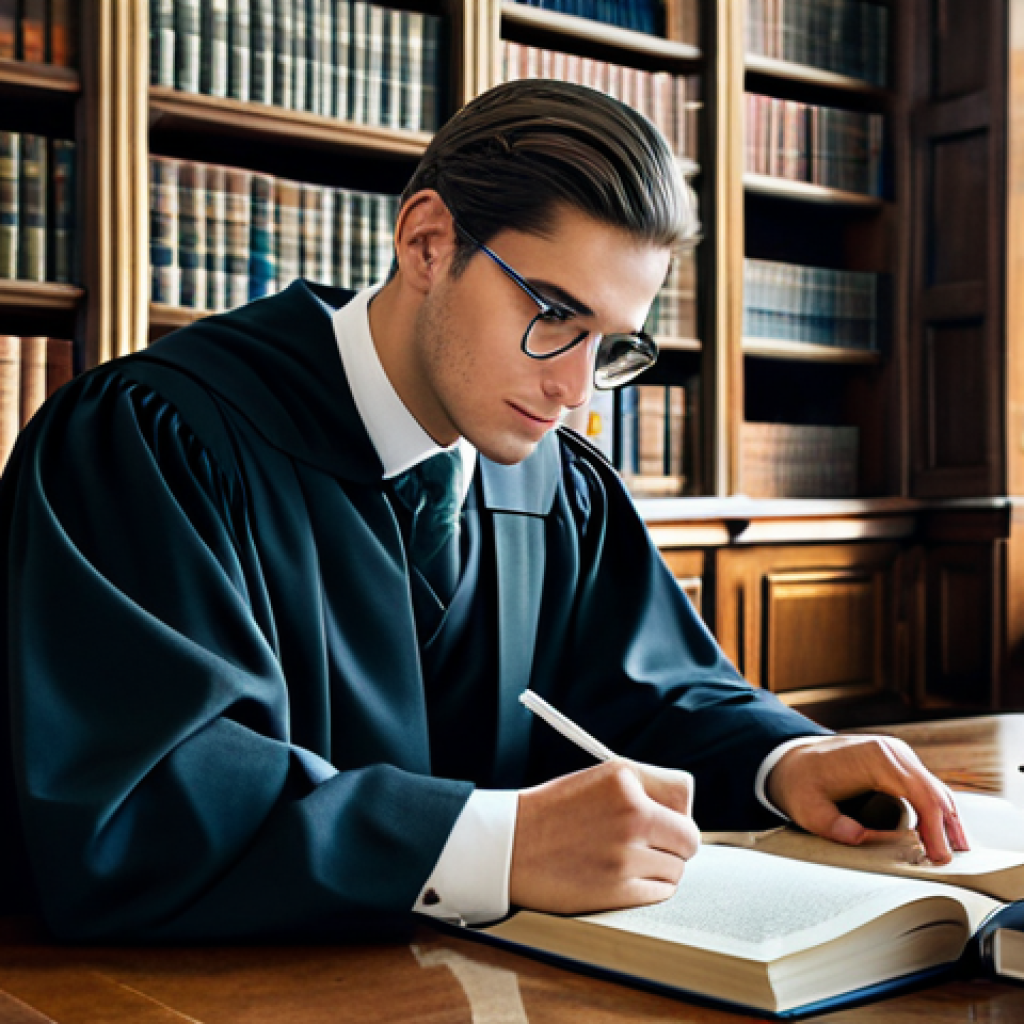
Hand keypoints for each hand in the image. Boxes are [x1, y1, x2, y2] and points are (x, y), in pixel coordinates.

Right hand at [509, 760, 699, 914]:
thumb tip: (687, 807)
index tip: (666, 817)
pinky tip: (622, 878)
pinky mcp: (617, 890)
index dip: (675, 808)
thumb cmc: (552, 811)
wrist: (508, 846)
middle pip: (689, 838)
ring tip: (627, 861)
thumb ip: (645, 785)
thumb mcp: (598, 778)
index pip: (684, 794)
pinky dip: (648, 888)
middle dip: (675, 843)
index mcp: (624, 779)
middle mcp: (630, 814)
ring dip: (660, 868)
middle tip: (651, 845)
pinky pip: (660, 892)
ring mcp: (625, 854)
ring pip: (677, 868)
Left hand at [766, 735, 970, 863]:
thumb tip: (859, 837)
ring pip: (936, 790)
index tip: (938, 857)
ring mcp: (898, 755)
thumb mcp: (807, 807)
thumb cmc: (801, 782)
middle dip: (948, 829)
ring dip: (947, 822)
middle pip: (936, 792)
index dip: (935, 829)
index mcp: (876, 758)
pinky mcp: (898, 763)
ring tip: (952, 854)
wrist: (792, 759)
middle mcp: (893, 751)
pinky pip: (926, 788)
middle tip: (949, 863)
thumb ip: (832, 825)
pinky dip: (937, 812)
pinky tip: (939, 835)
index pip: (921, 795)